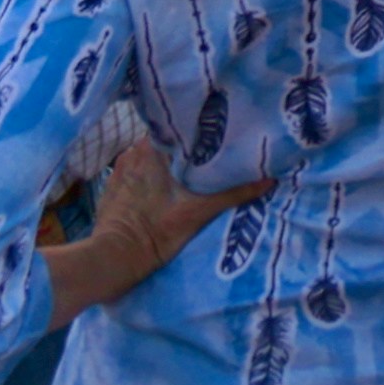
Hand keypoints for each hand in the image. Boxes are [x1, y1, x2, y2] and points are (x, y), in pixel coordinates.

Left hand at [44, 133, 269, 309]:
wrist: (114, 259)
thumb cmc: (156, 232)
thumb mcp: (199, 213)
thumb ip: (233, 193)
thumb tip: (269, 178)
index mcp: (153, 147)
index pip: (179, 125)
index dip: (197, 127)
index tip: (216, 130)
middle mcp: (134, 150)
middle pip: (167, 140)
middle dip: (185, 146)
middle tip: (209, 152)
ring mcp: (121, 168)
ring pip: (151, 155)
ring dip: (167, 160)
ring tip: (189, 167)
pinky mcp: (113, 185)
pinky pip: (136, 170)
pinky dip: (150, 174)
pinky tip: (163, 185)